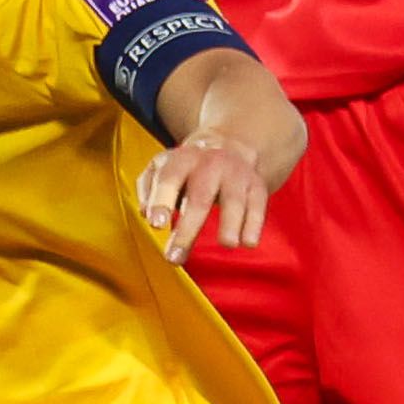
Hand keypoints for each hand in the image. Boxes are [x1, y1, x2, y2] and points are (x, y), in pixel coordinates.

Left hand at [137, 136, 274, 260]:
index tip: (157, 224)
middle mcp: (210, 165)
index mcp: (181, 161)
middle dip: (188, 229)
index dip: (161, 201)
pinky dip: (254, 224)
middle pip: (200, 197)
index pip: (169, 179)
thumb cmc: (187, 168)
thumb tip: (145, 212)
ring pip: (234, 200)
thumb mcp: (162, 167)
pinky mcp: (256, 186)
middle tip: (175, 257)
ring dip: (231, 223)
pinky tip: (248, 242)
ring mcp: (235, 175)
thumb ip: (147, 188)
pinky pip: (258, 206)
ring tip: (226, 244)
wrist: (228, 146)